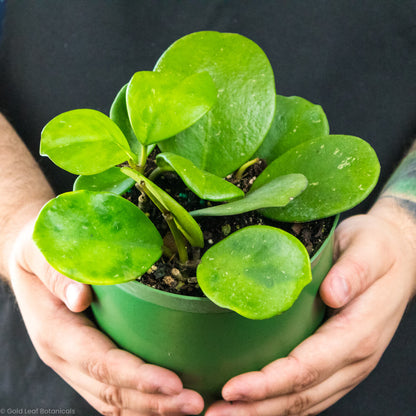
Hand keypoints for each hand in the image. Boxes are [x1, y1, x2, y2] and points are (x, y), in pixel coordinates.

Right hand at [9, 220, 203, 414]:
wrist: (32, 266)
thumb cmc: (41, 251)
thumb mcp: (40, 250)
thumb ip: (57, 273)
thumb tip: (81, 298)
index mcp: (55, 332)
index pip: (99, 362)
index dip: (136, 376)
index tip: (173, 382)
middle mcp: (64, 357)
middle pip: (111, 392)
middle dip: (154, 402)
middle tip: (196, 403)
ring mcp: (75, 365)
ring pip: (113, 401)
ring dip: (152, 410)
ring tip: (192, 407)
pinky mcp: (87, 363)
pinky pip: (113, 394)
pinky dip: (141, 405)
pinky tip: (169, 404)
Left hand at [206, 200, 415, 415]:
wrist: (400, 257)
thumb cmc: (379, 249)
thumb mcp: (371, 248)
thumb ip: (354, 271)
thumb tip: (334, 292)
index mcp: (358, 333)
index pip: (308, 368)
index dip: (269, 383)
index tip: (233, 388)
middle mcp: (355, 358)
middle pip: (302, 395)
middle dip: (256, 407)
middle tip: (214, 413)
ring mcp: (349, 364)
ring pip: (305, 402)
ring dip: (264, 411)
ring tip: (226, 414)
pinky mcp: (341, 361)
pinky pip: (311, 393)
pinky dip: (281, 404)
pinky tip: (257, 404)